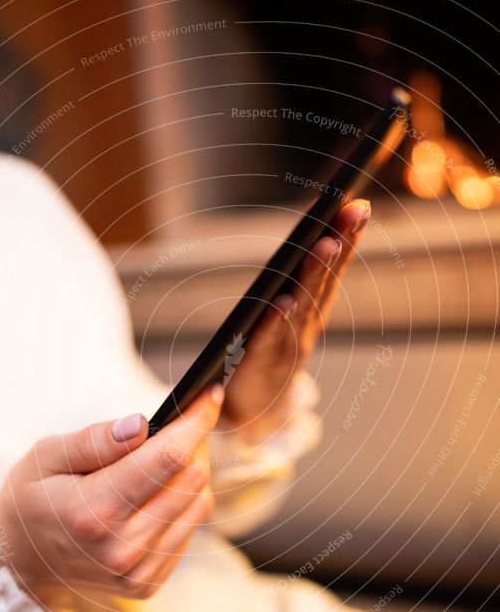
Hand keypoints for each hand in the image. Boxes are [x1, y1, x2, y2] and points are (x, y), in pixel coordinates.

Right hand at [0, 385, 223, 599]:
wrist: (17, 560)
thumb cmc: (32, 499)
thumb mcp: (47, 457)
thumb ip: (95, 441)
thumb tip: (141, 424)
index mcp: (94, 512)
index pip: (167, 458)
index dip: (196, 421)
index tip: (210, 394)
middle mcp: (120, 548)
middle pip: (191, 479)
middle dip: (195, 443)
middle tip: (180, 424)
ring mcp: (136, 571)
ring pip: (198, 505)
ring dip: (191, 474)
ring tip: (162, 460)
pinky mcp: (146, 583)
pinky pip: (189, 531)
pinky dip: (181, 505)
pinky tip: (154, 497)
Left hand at [221, 199, 370, 437]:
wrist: (253, 409)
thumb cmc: (269, 352)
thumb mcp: (289, 313)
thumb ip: (300, 280)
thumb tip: (318, 234)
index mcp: (312, 307)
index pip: (332, 265)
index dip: (346, 235)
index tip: (358, 202)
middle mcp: (307, 322)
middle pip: (325, 278)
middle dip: (340, 241)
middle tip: (354, 210)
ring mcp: (288, 343)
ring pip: (303, 302)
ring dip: (315, 273)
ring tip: (326, 243)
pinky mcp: (263, 362)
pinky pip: (269, 337)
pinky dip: (277, 320)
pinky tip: (282, 300)